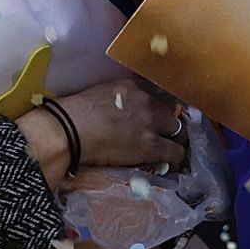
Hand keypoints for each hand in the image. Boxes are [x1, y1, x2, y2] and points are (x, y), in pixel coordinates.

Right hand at [16, 78, 183, 189]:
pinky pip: (175, 151)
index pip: (156, 96)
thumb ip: (119, 99)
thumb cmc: (76, 113)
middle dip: (170, 124)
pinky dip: (176, 156)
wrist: (70, 129)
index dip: (158, 110)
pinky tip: (172, 161)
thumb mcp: (102, 94)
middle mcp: (147, 101)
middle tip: (164, 135)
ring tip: (170, 149)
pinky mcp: (151, 145)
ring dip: (175, 139)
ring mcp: (151, 123)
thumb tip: (123, 110)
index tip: (156, 118)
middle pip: (171, 112)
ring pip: (179, 130)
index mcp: (133, 87)